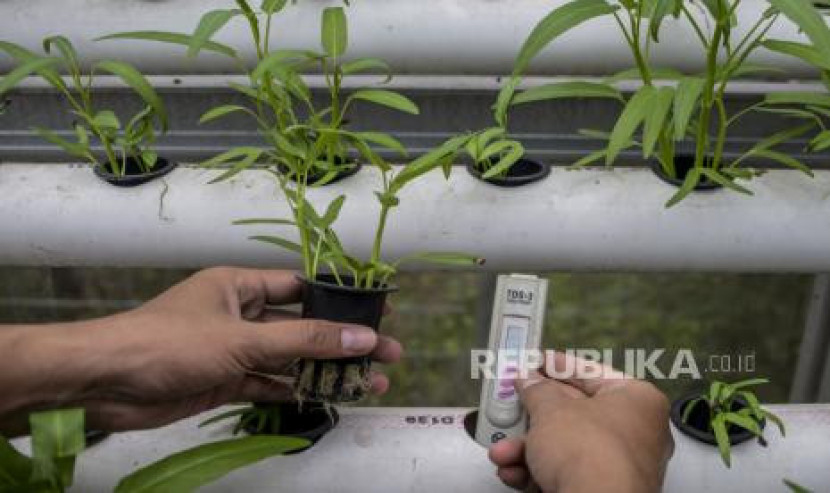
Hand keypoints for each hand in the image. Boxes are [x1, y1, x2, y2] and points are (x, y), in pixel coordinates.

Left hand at [0, 268, 401, 433]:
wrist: (104, 385)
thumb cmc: (167, 343)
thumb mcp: (243, 339)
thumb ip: (304, 341)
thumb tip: (361, 337)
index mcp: (240, 285)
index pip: (302, 287)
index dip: (340, 300)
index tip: (378, 311)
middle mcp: (239, 314)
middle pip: (302, 326)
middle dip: (341, 341)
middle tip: (387, 353)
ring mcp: (231, 349)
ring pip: (289, 359)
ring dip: (324, 370)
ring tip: (369, 382)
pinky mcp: (223, 380)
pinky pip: (268, 383)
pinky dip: (295, 391)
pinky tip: (327, 397)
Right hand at [488, 352, 672, 492]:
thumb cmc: (593, 455)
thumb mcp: (551, 409)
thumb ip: (537, 390)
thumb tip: (530, 382)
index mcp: (638, 401)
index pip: (591, 373)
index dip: (557, 366)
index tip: (536, 362)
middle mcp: (637, 432)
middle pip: (574, 413)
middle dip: (534, 413)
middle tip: (513, 401)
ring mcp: (621, 465)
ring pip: (565, 446)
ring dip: (527, 447)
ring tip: (504, 447)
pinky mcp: (603, 489)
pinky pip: (566, 472)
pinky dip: (537, 469)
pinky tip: (514, 470)